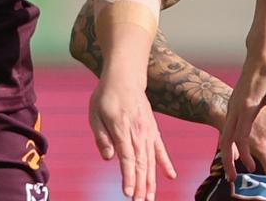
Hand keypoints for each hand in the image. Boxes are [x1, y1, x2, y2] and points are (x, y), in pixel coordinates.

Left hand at [89, 76, 175, 199]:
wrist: (125, 77)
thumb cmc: (106, 96)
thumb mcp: (95, 114)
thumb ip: (102, 137)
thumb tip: (109, 157)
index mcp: (122, 130)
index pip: (127, 159)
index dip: (129, 177)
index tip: (129, 194)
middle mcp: (138, 133)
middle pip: (142, 164)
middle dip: (141, 186)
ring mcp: (148, 132)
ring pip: (151, 161)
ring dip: (151, 181)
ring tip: (150, 198)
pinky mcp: (153, 130)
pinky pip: (160, 149)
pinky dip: (166, 163)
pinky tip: (170, 177)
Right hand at [219, 49, 265, 183]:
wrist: (260, 51)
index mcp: (248, 104)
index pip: (241, 134)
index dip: (244, 153)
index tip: (251, 168)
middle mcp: (237, 106)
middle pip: (226, 137)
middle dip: (228, 159)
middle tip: (231, 179)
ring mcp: (234, 105)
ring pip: (225, 133)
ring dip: (227, 152)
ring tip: (232, 169)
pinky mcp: (235, 104)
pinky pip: (227, 127)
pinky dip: (229, 141)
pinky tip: (236, 151)